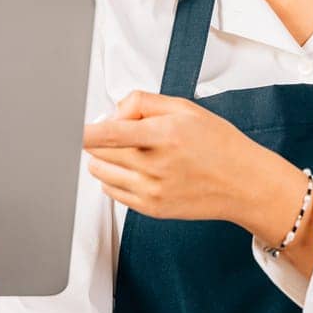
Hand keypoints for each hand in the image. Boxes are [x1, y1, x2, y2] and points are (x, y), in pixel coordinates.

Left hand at [83, 91, 287, 231]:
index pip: (107, 133)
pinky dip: (113, 178)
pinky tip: (133, 169)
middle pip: (99, 152)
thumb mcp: (185, 108)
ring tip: (128, 150)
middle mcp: (156, 166)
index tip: (68, 126)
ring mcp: (152, 191)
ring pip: (101, 172)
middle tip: (118, 132)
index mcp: (164, 135)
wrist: (244, 183)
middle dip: (98, 139)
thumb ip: (143, 103)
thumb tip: (113, 112)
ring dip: (103, 158)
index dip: (82, 130)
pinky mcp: (152, 209)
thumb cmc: (218, 144)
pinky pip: (112, 192)